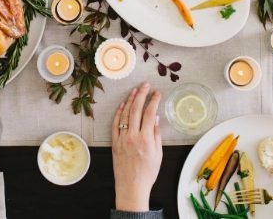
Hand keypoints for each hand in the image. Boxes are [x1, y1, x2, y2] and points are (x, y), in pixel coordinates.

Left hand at [112, 82, 161, 211]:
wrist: (132, 187)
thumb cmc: (148, 173)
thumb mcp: (158, 154)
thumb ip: (157, 134)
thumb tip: (156, 118)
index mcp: (146, 139)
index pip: (150, 113)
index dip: (154, 100)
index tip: (157, 93)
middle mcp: (133, 136)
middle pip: (136, 109)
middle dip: (142, 94)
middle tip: (146, 85)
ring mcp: (122, 138)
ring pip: (125, 114)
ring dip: (130, 100)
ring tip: (135, 90)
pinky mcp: (114, 142)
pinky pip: (115, 124)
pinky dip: (119, 113)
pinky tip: (123, 105)